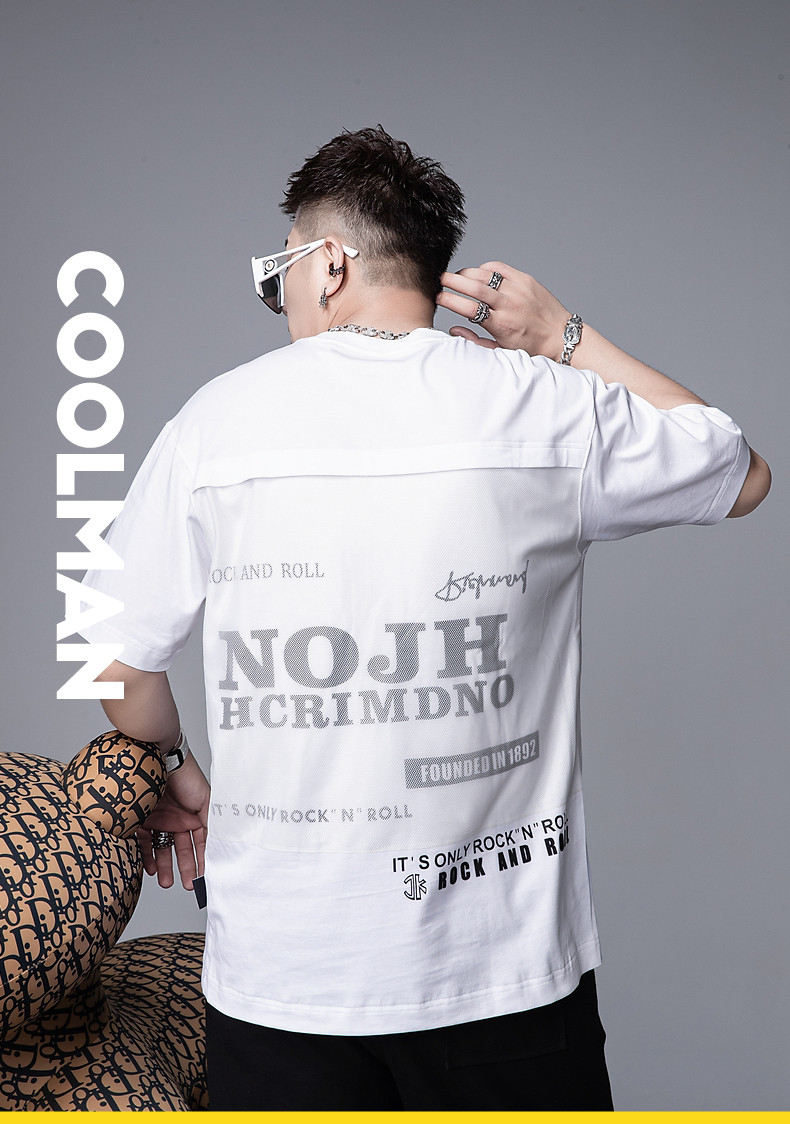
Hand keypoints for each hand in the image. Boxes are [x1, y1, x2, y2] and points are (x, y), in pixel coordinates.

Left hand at [136, 752, 209, 891]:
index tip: (204, 877)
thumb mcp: (204, 801)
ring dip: (165, 866)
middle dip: (185, 868)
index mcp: (195, 815)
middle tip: (186, 885)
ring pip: (163, 849)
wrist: (158, 759)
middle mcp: (178, 819)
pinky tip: (151, 869)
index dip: (203, 859)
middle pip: (183, 848)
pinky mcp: (142, 820)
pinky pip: (145, 843)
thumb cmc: (185, 776)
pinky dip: (147, 857)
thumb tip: (220, 845)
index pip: (201, 842)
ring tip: (166, 883)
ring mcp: (160, 819)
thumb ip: (211, 822)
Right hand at [437, 261, 569, 357]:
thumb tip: (453, 329)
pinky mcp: (526, 280)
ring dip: (466, 273)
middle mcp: (510, 304)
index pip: (469, 308)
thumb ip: (475, 341)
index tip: (438, 297)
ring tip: (455, 277)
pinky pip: (499, 268)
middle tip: (439, 279)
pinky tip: (478, 275)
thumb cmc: (530, 347)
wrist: (560, 336)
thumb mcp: (501, 351)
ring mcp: (518, 289)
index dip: (450, 300)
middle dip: (453, 281)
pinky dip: (485, 269)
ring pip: (485, 274)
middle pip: (475, 287)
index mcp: (502, 325)